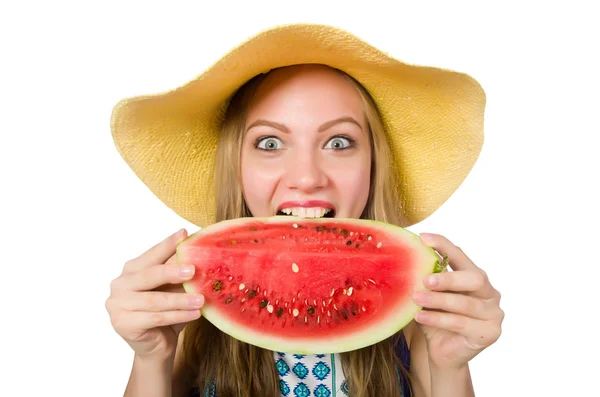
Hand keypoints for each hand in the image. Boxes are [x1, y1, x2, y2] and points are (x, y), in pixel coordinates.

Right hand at [105, 229, 203, 359]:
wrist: (157, 346)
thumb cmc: (167, 312)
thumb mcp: (174, 289)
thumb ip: (179, 272)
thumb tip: (200, 252)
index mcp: (131, 269)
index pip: (152, 254)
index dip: (168, 244)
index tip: (184, 234)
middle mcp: (120, 284)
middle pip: (149, 275)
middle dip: (172, 272)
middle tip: (193, 270)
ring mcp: (117, 304)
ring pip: (154, 300)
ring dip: (180, 300)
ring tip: (201, 299)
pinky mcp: (122, 323)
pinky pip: (155, 318)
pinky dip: (177, 316)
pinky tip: (195, 314)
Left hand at [412, 233, 503, 369]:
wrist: (441, 352)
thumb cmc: (435, 319)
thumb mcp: (429, 296)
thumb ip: (425, 280)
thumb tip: (403, 257)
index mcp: (476, 277)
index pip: (461, 256)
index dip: (443, 245)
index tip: (423, 238)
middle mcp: (489, 293)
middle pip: (474, 278)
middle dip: (449, 278)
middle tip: (425, 279)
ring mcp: (493, 314)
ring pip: (465, 303)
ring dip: (438, 300)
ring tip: (416, 298)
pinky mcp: (490, 333)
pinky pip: (461, 324)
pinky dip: (438, 319)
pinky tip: (420, 316)